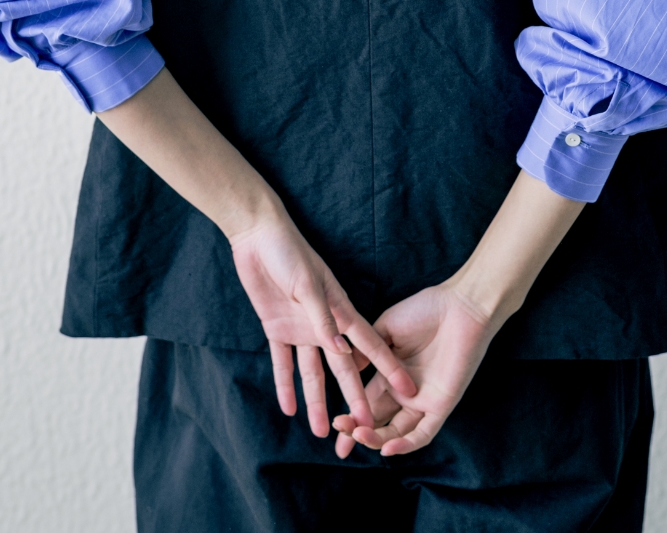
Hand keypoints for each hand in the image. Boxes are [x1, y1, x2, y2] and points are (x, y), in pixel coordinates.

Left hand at [230, 208, 415, 438]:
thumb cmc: (289, 252)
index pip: (368, 344)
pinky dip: (285, 384)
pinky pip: (282, 362)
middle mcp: (324, 324)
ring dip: (316, 400)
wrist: (257, 235)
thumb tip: (342, 352)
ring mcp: (300, 327)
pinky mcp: (276, 327)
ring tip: (323, 431)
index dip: (388, 367)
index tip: (408, 390)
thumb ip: (323, 319)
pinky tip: (289, 408)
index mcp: (339, 309)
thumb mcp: (307, 284)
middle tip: (364, 427)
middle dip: (354, 396)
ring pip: (312, 372)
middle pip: (342, 367)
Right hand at [332, 280, 493, 457]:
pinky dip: (405, 444)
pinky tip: (387, 449)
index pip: (366, 402)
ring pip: (397, 432)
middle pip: (377, 421)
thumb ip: (366, 350)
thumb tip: (345, 368)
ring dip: (376, 439)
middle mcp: (404, 392)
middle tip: (340, 437)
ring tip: (357, 436)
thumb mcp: (386, 328)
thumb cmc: (424, 310)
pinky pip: (423, 433)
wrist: (458, 307)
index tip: (331, 427)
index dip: (349, 416)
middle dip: (356, 432)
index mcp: (390, 374)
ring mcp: (422, 401)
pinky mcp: (440, 405)